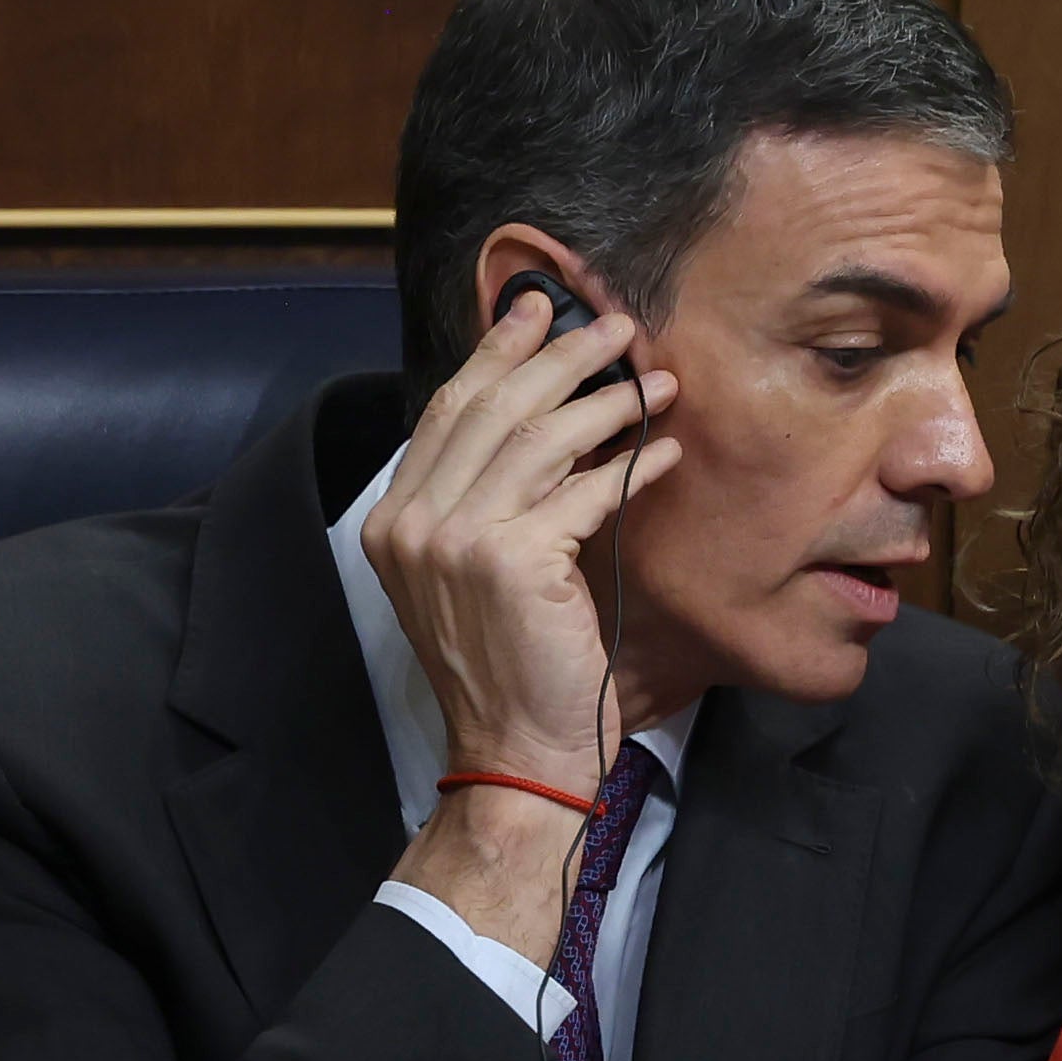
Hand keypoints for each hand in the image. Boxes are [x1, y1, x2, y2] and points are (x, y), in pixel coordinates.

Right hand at [360, 290, 682, 794]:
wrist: (517, 749)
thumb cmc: (513, 667)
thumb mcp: (478, 574)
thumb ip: (489, 502)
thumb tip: (543, 419)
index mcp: (396, 520)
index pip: (447, 410)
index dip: (496, 353)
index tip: (536, 311)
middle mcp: (416, 523)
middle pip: (492, 408)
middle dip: (561, 357)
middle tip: (615, 326)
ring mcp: (458, 540)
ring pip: (540, 438)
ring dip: (608, 403)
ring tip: (656, 382)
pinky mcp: (515, 561)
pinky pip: (585, 490)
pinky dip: (632, 466)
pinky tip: (665, 450)